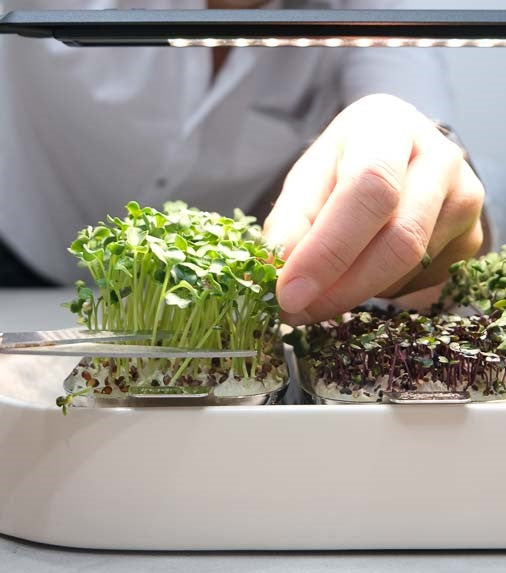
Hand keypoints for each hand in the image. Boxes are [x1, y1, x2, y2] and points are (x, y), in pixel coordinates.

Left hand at [264, 94, 484, 324]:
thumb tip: (278, 269)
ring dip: (357, 292)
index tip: (290, 293)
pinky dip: (382, 291)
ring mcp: (464, 201)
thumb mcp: (308, 179)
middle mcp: (439, 159)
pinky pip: (422, 285)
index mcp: (390, 129)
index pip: (370, 190)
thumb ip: (290, 221)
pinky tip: (365, 270)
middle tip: (298, 312)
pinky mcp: (471, 238)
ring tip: (328, 281)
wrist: (396, 160)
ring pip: (408, 272)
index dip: (328, 250)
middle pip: (400, 241)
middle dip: (341, 289)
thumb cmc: (345, 166)